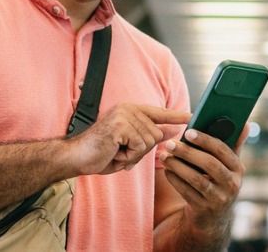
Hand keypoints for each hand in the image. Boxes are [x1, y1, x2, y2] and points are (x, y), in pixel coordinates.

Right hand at [69, 104, 189, 174]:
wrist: (76, 158)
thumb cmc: (101, 153)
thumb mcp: (129, 145)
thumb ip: (149, 137)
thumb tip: (173, 130)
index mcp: (131, 110)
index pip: (158, 112)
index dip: (176, 116)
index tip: (192, 116)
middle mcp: (129, 109)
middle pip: (156, 135)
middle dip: (141, 151)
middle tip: (120, 152)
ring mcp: (124, 115)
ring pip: (149, 142)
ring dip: (134, 155)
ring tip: (116, 152)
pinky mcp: (121, 125)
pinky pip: (139, 146)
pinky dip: (128, 156)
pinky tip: (114, 153)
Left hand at [158, 125, 248, 228]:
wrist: (214, 218)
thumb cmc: (220, 182)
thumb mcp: (230, 167)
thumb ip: (235, 145)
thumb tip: (245, 124)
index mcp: (238, 169)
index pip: (223, 150)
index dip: (205, 140)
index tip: (189, 132)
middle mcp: (232, 184)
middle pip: (208, 164)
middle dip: (188, 152)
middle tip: (170, 143)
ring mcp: (218, 198)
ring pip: (195, 179)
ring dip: (177, 166)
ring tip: (164, 156)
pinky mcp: (204, 209)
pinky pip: (186, 192)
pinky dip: (175, 180)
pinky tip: (167, 170)